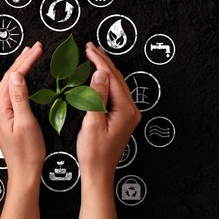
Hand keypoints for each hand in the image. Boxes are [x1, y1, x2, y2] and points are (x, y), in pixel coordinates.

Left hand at [0, 41, 44, 218]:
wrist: (24, 171)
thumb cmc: (27, 152)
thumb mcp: (25, 122)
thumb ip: (19, 97)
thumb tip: (15, 75)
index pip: (13, 77)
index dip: (26, 61)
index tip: (37, 49)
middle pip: (8, 77)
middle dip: (23, 60)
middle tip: (35, 47)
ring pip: (9, 83)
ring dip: (20, 68)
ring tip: (30, 54)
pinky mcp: (3, 115)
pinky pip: (10, 92)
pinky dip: (18, 80)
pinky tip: (23, 75)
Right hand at [77, 42, 140, 218]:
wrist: (99, 171)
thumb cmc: (93, 152)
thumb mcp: (92, 123)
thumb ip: (97, 97)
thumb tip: (100, 74)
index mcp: (125, 110)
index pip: (111, 78)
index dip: (99, 61)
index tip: (88, 49)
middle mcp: (131, 109)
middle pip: (117, 78)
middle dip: (103, 60)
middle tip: (90, 47)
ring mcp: (128, 113)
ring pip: (118, 84)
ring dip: (106, 68)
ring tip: (95, 55)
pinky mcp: (123, 117)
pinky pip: (116, 92)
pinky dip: (107, 80)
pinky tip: (100, 76)